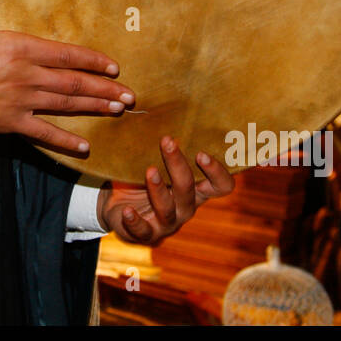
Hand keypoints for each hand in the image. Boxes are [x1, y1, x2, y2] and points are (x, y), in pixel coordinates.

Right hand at [0, 0, 134, 152]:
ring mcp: (20, 101)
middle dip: (104, 88)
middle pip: (73, 82)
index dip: (92, 60)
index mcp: (17, 48)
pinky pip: (43, 133)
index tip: (113, 66)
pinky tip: (84, 147)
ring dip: (93, 107)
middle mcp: (26, 75)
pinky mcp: (10, 122)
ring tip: (118, 110)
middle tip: (130, 95)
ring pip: (65, 105)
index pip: (65, 54)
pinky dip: (65, 141)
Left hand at [96, 136, 234, 244]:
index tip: (201, 152)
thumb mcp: (156, 160)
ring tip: (149, 171)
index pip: (222, 186)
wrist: (118, 205)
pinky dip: (135, 220)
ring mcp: (169, 222)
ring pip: (169, 208)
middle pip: (190, 188)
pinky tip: (126, 210)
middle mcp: (187, 207)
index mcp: (197, 190)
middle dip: (178, 164)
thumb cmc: (143, 177)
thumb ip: (167, 146)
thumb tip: (169, 107)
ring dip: (159, 189)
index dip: (218, 172)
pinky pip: (144, 230)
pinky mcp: (147, 233)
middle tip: (167, 141)